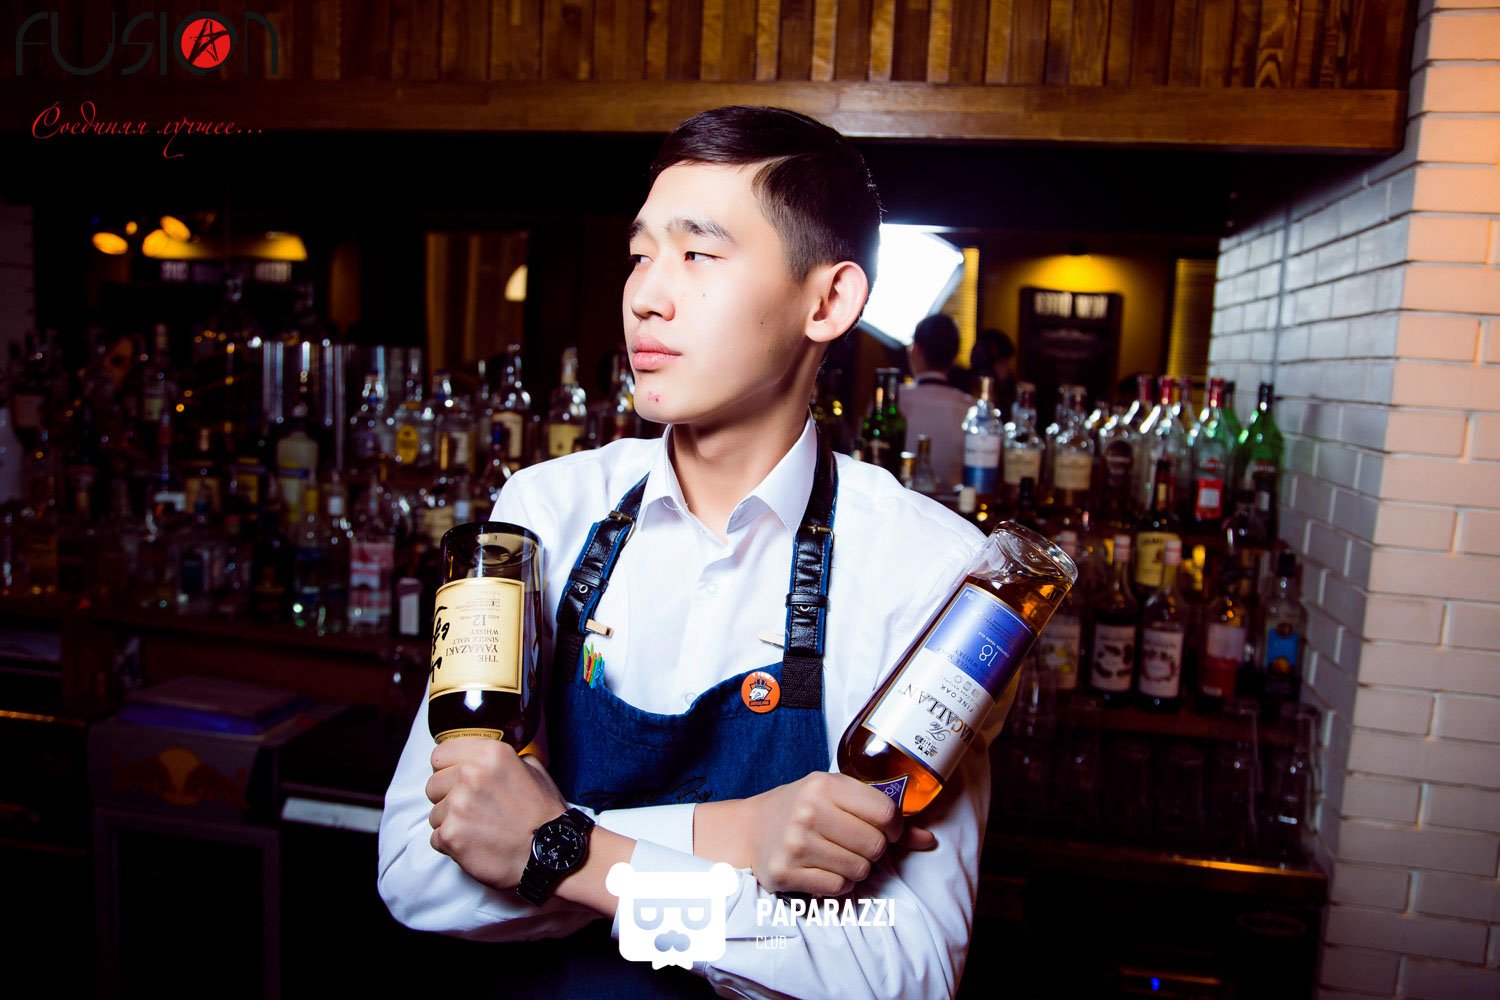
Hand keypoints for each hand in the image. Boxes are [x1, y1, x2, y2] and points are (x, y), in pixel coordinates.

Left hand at [426, 737, 567, 891]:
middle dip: (447, 797)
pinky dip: (452, 844)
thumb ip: (505, 759)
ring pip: (434, 813)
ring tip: (479, 829)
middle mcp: (471, 774)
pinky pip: (436, 838)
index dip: (447, 769)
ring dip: (451, 823)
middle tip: (471, 810)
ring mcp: (458, 805)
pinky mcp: (451, 835)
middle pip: (433, 784)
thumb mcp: (533, 770)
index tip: (455, 780)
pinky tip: (475, 844)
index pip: (441, 754)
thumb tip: (486, 759)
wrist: (551, 852)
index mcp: (490, 753)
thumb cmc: (543, 814)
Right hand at [711, 772, 936, 896]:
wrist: (750, 829)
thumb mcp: (837, 797)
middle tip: (856, 844)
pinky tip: (822, 868)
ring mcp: (795, 843)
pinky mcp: (785, 872)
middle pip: (876, 845)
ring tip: (837, 855)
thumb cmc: (802, 809)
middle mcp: (808, 811)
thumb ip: (881, 814)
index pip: (886, 813)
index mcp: (824, 785)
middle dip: (874, 850)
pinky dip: (838, 883)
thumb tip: (928, 840)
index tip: (886, 830)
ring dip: (857, 868)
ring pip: (860, 870)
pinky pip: (838, 888)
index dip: (895, 828)